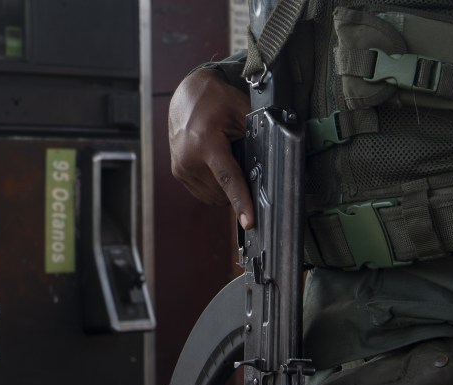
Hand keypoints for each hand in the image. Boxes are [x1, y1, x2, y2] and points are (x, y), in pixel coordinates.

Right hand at [168, 68, 255, 227]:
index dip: (241, 201)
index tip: (249, 222)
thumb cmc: (214, 100)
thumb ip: (257, 136)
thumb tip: (274, 159)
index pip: (228, 179)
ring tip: (227, 160)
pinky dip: (216, 187)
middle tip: (244, 162)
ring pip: (213, 196)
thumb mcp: (241, 111)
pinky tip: (218, 167)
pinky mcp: (178, 173)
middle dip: (239, 186)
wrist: (186, 95)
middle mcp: (189, 159)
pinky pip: (203, 193)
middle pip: (223, 191)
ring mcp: (181, 168)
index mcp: (205, 143)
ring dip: (226, 188)